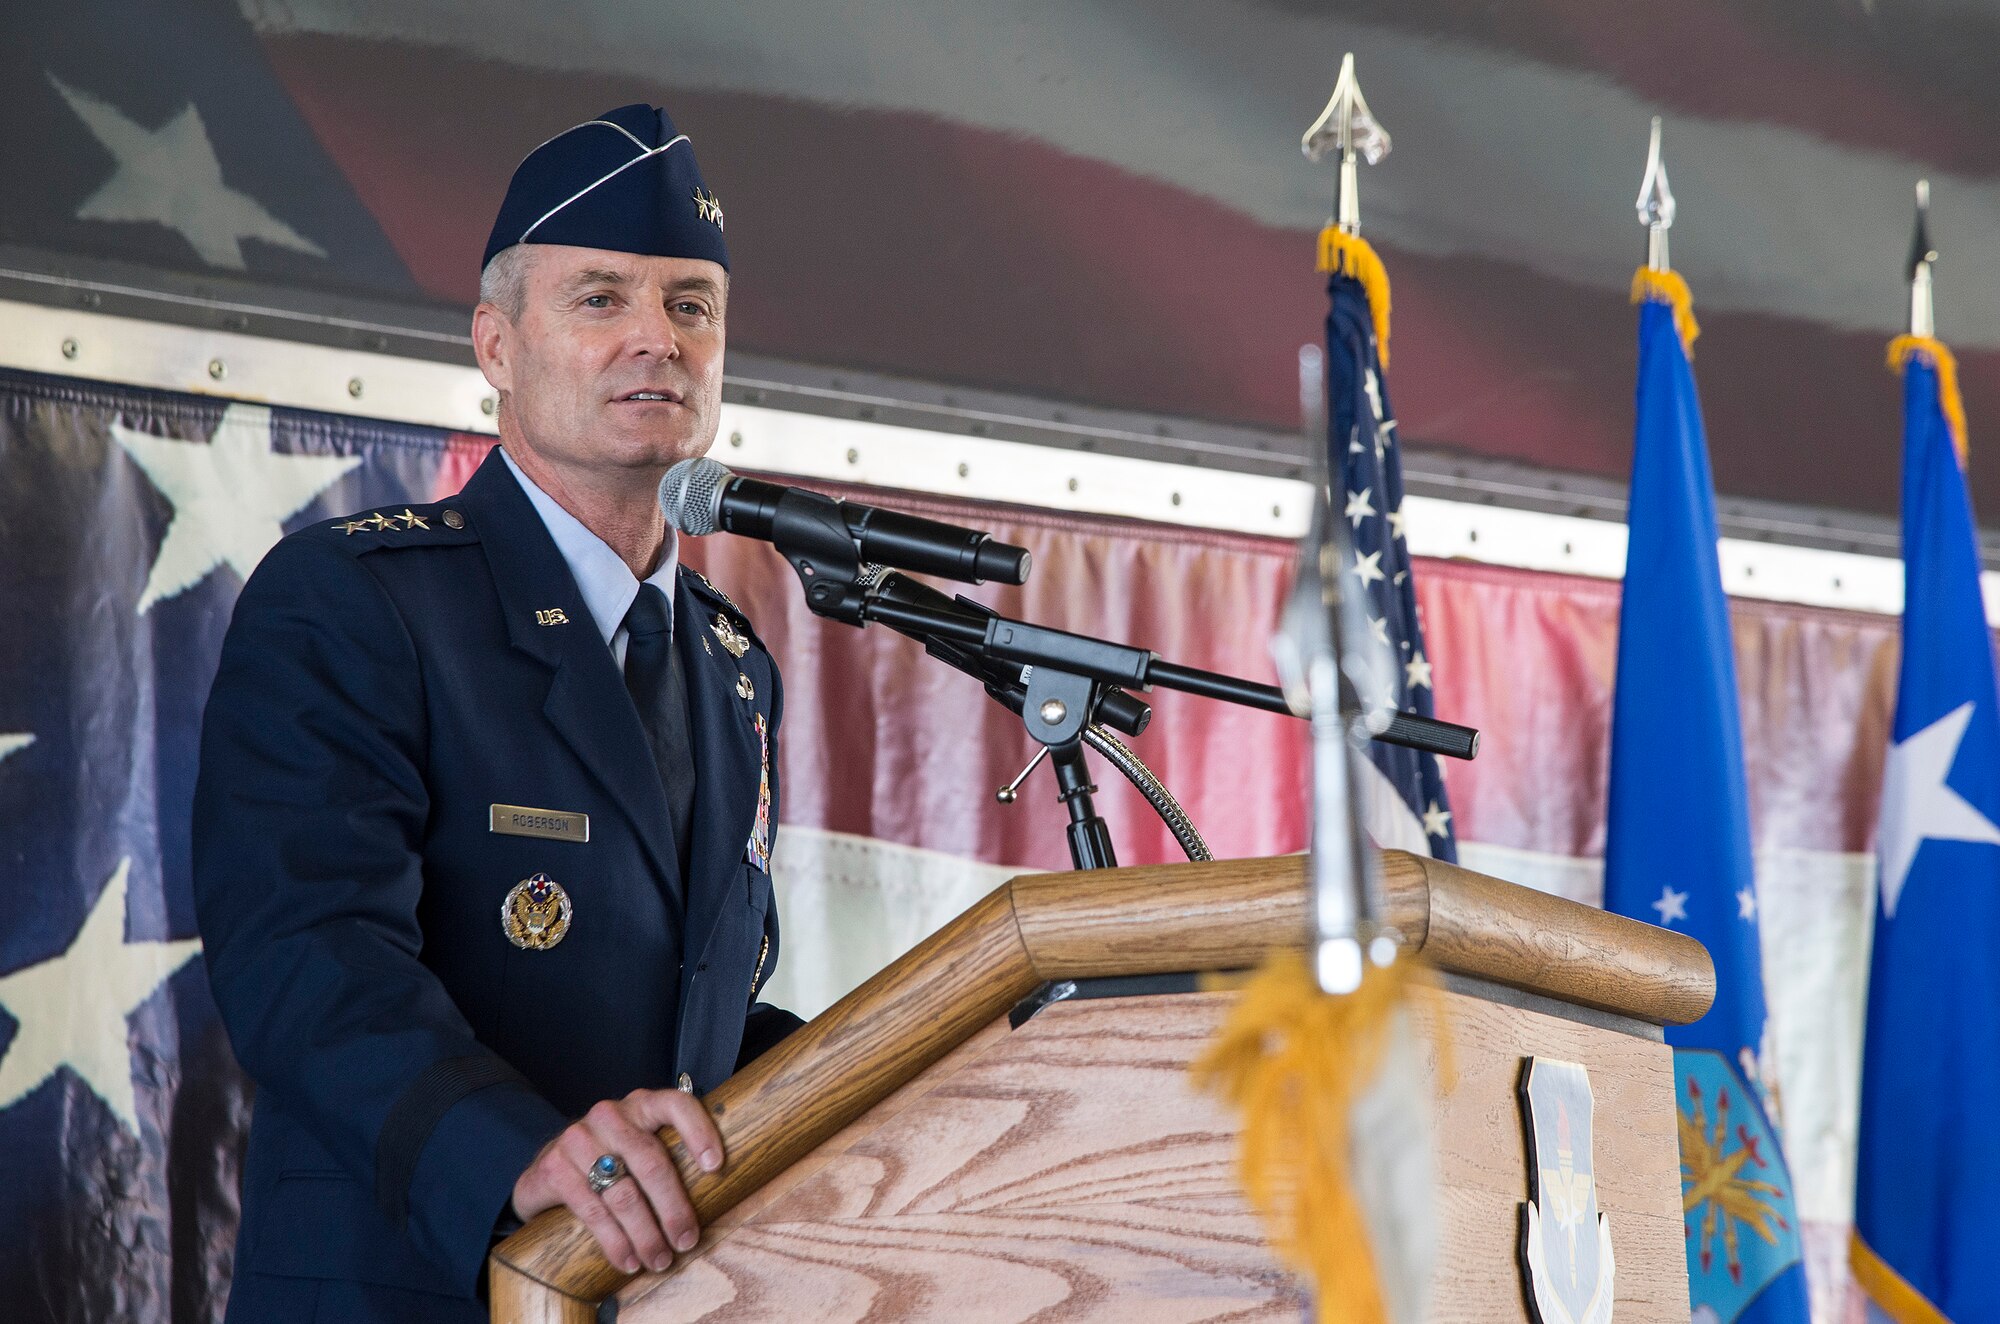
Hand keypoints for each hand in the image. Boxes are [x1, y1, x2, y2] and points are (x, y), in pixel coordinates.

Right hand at [510, 1088, 723, 1273]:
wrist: (546, 1168)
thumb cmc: (610, 1160)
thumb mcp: (637, 1146)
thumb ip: (669, 1157)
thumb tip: (716, 1199)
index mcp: (640, 1105)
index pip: (676, 1105)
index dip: (700, 1132)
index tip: (716, 1167)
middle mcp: (610, 1115)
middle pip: (652, 1162)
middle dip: (673, 1209)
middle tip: (686, 1241)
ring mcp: (579, 1139)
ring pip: (623, 1193)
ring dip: (646, 1234)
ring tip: (659, 1260)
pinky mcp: (555, 1168)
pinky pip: (592, 1211)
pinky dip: (615, 1242)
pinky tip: (628, 1260)